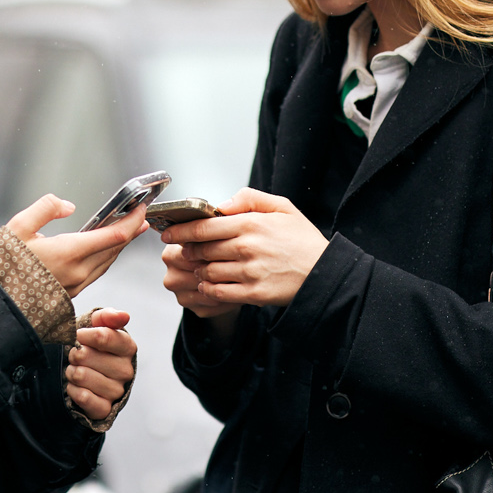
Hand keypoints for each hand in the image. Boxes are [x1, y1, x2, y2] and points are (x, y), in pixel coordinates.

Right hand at [6, 195, 148, 296]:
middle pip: (116, 249)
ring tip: (128, 231)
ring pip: (107, 263)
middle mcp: (78, 272)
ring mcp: (76, 286)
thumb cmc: (1, 268)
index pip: (115, 235)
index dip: (132, 220)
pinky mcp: (70, 295)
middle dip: (130, 231)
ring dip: (120, 246)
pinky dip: (105, 258)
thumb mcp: (17, 227)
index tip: (141, 207)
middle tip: (139, 216)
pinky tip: (103, 251)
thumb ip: (45, 209)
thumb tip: (68, 206)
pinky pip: (96, 273)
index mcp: (69, 252)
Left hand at [65, 309, 137, 421]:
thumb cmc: (91, 347)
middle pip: (86, 356)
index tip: (77, 335)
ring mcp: (116, 391)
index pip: (103, 336)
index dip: (83, 335)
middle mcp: (126, 370)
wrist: (85, 373)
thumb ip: (107, 317)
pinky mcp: (105, 408)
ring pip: (82, 376)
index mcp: (127, 347)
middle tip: (74, 355)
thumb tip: (123, 315)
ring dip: (71, 372)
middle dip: (74, 354)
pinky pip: (84, 398)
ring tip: (73, 370)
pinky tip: (74, 386)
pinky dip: (73, 390)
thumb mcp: (97, 326)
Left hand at [159, 188, 328, 313]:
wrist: (325, 273)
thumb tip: (222, 204)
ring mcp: (249, 272)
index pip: (204, 226)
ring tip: (199, 267)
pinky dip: (208, 289)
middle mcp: (247, 247)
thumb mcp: (282, 207)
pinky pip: (219, 292)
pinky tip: (209, 284)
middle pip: (201, 249)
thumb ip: (250, 199)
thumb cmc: (303, 239)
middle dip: (187, 251)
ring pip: (207, 271)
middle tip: (184, 251)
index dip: (181, 230)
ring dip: (198, 270)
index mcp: (250, 223)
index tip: (168, 232)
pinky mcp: (253, 293)